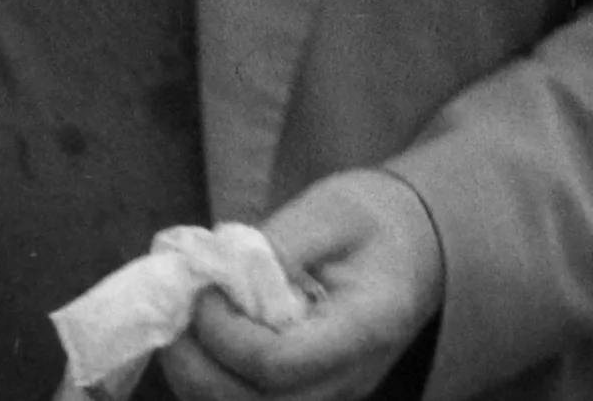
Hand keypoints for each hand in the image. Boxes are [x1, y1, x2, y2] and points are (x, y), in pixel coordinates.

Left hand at [157, 170, 442, 400]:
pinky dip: (214, 385)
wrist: (419, 247)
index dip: (225, 334)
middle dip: (198, 370)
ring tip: (180, 331)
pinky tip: (200, 345)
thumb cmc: (377, 219)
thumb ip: (275, 243)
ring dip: (200, 383)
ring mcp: (332, 395)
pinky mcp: (313, 394)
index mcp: (363, 329)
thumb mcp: (331, 210)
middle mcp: (349, 379)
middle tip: (173, 319)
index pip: (280, 363)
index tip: (204, 290)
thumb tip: (215, 272)